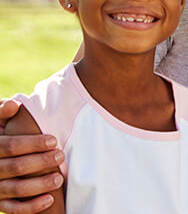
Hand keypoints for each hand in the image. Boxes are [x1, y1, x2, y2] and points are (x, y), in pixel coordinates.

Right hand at [0, 99, 64, 213]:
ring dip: (39, 184)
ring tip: (59, 179)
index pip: (9, 146)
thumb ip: (1, 112)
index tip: (54, 139)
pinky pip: (13, 208)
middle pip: (15, 167)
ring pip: (15, 189)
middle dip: (40, 162)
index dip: (31, 143)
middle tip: (61, 156)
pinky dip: (31, 206)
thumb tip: (15, 105)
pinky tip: (49, 199)